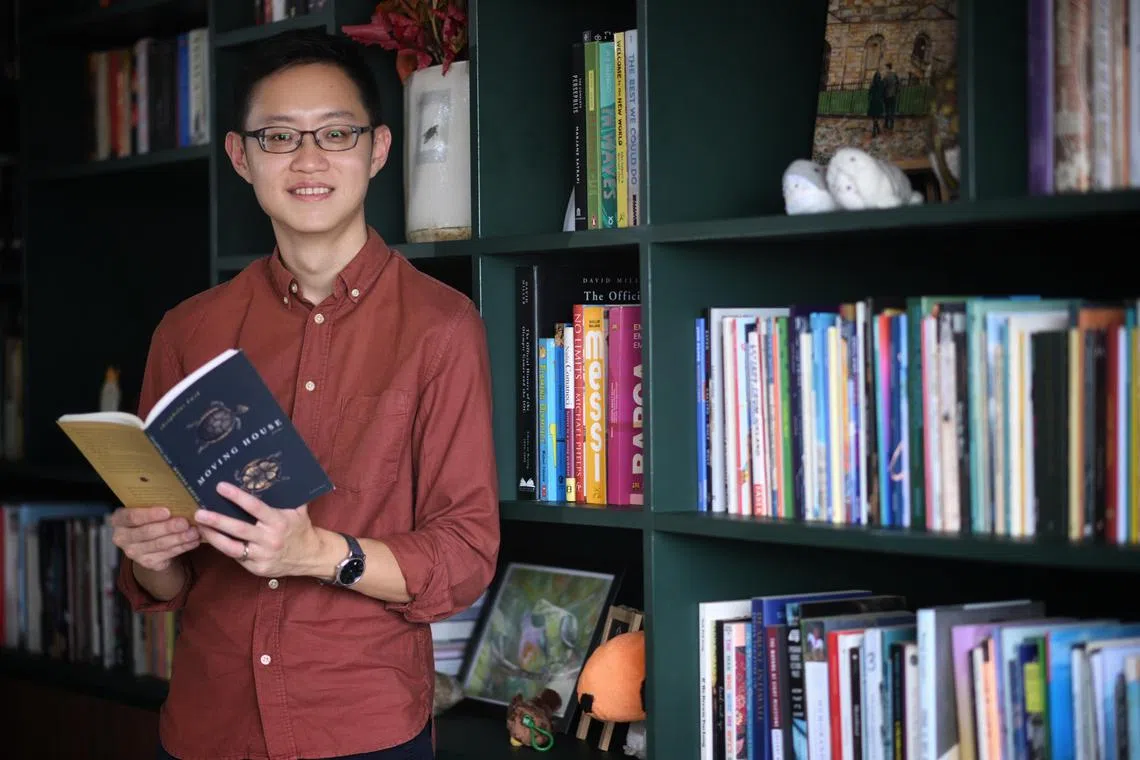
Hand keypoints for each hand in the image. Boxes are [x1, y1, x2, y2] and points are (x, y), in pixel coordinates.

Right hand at [109, 507, 200, 571]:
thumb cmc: (149, 518)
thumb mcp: (146, 509)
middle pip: (147, 532)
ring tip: (194, 532)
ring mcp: (133, 552)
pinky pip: (167, 555)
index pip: (132, 517)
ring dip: (179, 538)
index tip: (167, 511)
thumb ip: (155, 505)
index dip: (150, 515)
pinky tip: (193, 541)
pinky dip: (182, 547)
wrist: (148, 540)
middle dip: (168, 527)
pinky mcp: (147, 562)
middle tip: (185, 522)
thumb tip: (179, 498)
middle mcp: (122, 537)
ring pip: (159, 545)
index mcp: (119, 520)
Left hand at [194, 481, 322, 577]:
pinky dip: (223, 547)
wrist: (310, 557)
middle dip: (217, 520)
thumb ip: (287, 495)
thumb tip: (274, 472)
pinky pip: (236, 557)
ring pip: (232, 547)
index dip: (237, 497)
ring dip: (213, 537)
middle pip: (238, 529)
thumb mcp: (298, 510)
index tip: (220, 487)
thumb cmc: (301, 529)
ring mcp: (262, 556)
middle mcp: (270, 539)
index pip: (255, 507)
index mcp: (279, 522)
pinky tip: (212, 539)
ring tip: (199, 527)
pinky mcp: (257, 568)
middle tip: (199, 512)